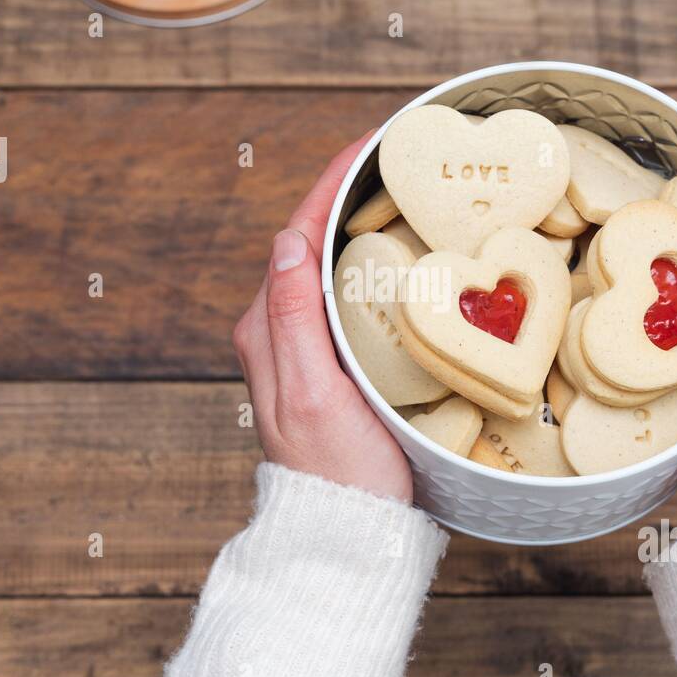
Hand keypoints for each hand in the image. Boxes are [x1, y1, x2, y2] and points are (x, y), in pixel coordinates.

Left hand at [233, 134, 414, 503]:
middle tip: (402, 157)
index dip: (332, 183)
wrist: (346, 533)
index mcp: (268, 329)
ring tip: (408, 192)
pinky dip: (372, 264)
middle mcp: (279, 331)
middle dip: (350, 192)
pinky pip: (346, 296)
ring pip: (330, 266)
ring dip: (362, 224)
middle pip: (312, 240)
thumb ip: (292, 318)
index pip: (297, 235)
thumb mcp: (314, 395)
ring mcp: (303, 349)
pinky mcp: (329, 366)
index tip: (371, 142)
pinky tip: (404, 259)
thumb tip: (284, 241)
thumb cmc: (339, 472)